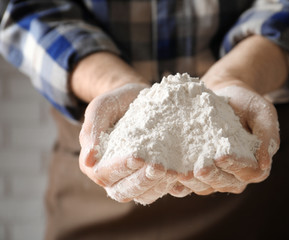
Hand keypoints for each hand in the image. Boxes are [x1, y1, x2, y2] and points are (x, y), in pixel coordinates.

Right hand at [78, 83, 190, 204]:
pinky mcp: (152, 178)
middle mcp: (113, 178)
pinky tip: (182, 175)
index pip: (104, 174)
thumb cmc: (117, 102)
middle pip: (124, 191)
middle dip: (142, 181)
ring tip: (173, 172)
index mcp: (95, 164)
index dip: (120, 168)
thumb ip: (92, 129)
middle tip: (159, 168)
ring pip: (143, 195)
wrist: (138, 99)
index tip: (137, 157)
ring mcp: (133, 180)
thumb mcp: (101, 108)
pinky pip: (160, 190)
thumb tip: (88, 161)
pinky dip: (171, 186)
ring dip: (158, 186)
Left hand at [178, 83, 279, 194]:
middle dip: (211, 177)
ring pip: (205, 186)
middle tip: (198, 169)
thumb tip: (264, 163)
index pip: (248, 171)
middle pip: (225, 183)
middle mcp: (235, 174)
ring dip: (192, 183)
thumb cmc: (246, 102)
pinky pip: (188, 182)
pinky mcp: (197, 169)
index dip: (235, 165)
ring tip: (180, 174)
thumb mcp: (263, 112)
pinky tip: (168, 176)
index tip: (221, 156)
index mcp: (255, 164)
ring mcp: (215, 173)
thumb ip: (267, 135)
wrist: (224, 95)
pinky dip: (178, 182)